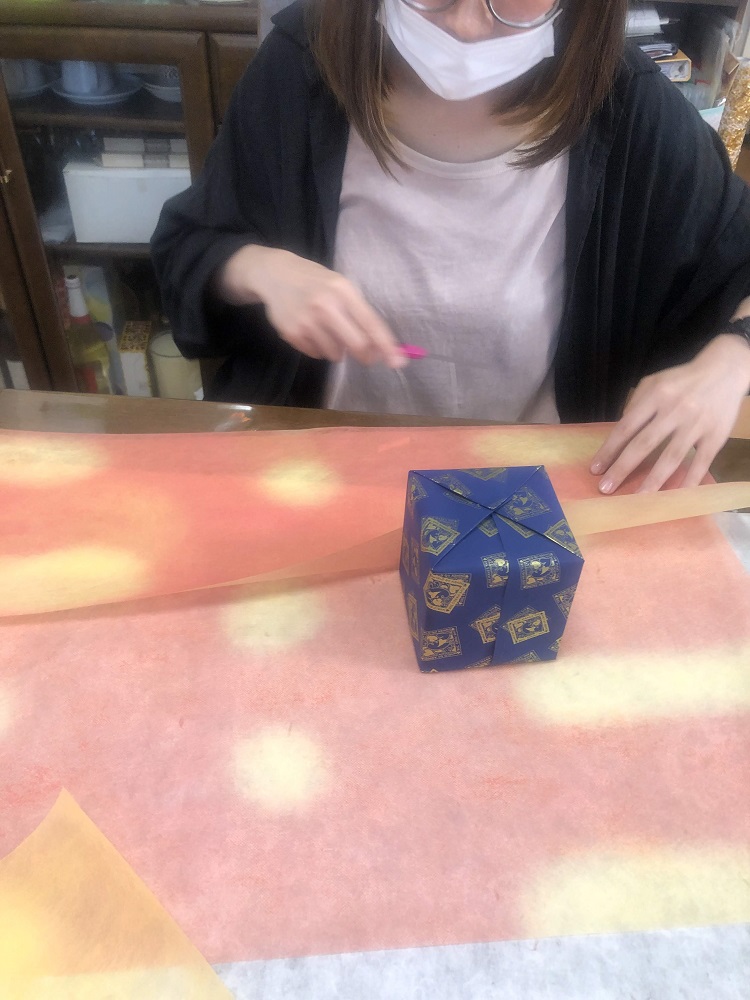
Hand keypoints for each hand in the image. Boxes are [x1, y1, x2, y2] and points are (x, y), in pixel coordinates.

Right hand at [217, 245, 405, 367]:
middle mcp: (325, 305)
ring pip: (336, 354)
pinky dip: (319, 348)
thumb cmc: (315, 281)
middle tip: (366, 357)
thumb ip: (358, 313)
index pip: (370, 323)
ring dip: (338, 349)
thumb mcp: (339, 286)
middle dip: (365, 355)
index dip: (386, 345)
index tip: (398, 362)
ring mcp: (306, 321)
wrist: (274, 274)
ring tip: (328, 331)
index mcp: (342, 290)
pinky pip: (316, 354)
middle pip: (356, 345)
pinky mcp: (292, 334)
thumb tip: (378, 346)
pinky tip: (311, 331)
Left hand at [590, 334, 749, 493]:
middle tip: (606, 488)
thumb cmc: (681, 381)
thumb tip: (618, 436)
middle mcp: (675, 410)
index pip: (626, 427)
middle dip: (622, 469)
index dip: (609, 450)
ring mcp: (696, 424)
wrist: (724, 370)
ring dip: (652, 481)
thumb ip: (635, 406)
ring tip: (637, 499)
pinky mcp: (716, 436)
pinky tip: (675, 497)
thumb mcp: (653, 383)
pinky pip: (700, 463)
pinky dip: (689, 481)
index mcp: (656, 395)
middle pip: (644, 444)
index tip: (595, 469)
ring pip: (671, 457)